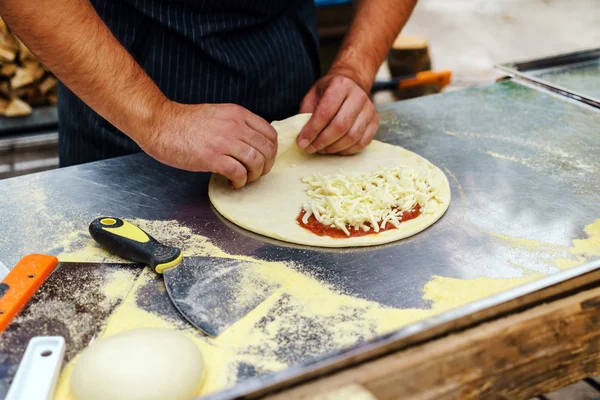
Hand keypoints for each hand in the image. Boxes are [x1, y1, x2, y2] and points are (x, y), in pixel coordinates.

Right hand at [140, 101, 276, 188]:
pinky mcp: (211, 157)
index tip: (263, 160)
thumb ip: (237, 125)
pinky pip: (238, 172)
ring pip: (256, 162)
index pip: (270, 134)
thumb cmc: (185, 123)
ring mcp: (224, 141)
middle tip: (255, 174)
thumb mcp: (218, 115)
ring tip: (243, 179)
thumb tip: (252, 143)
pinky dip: (240, 182)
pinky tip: (232, 183)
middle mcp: (235, 126)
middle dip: (266, 166)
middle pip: (267, 150)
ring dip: (254, 175)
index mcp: (238, 114)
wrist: (160, 123)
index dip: (271, 152)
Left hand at [297, 72, 378, 154]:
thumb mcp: (313, 95)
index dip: (312, 130)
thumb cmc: (328, 91)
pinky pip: (362, 142)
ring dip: (334, 148)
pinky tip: (336, 149)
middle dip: (323, 141)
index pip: (325, 112)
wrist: (351, 83)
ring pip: (352, 136)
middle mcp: (358, 96)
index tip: (302, 142)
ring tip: (321, 150)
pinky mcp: (375, 121)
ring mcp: (369, 109)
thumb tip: (302, 138)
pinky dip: (347, 150)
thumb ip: (306, 114)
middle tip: (311, 149)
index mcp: (340, 85)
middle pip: (340, 126)